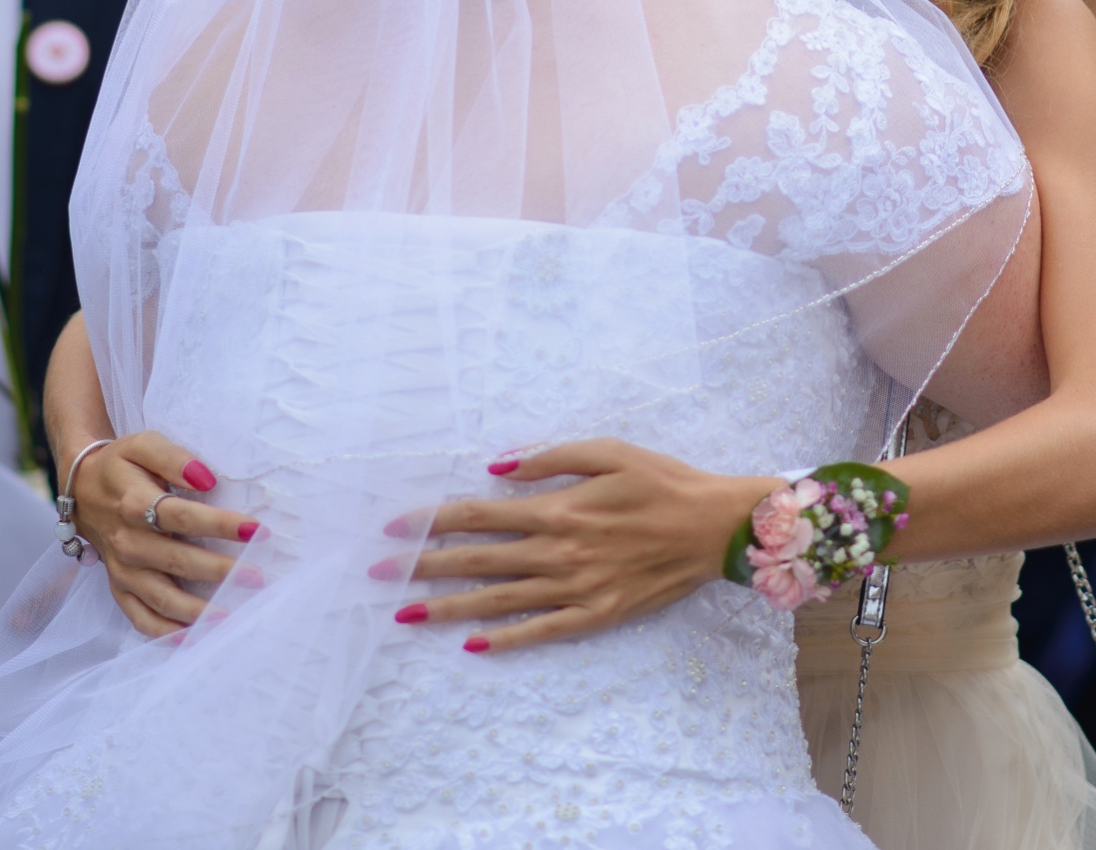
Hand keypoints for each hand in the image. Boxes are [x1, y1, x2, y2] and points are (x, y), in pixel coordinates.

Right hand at [67, 432, 257, 637]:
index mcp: (134, 503)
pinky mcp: (118, 587)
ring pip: (161, 597)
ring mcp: (122, 569)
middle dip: (220, 572)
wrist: (80, 487)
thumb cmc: (121, 464)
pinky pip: (139, 617)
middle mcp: (128, 541)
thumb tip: (206, 478)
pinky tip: (192, 639)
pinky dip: (164, 633)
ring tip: (232, 616)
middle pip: (177, 561)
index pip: (182, 516)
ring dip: (197, 611)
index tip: (255, 530)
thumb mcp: (143, 445)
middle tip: (258, 577)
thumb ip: (173, 457)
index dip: (219, 524)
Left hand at [388, 440, 773, 654]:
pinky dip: (507, 639)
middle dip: (424, 567)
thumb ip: (548, 458)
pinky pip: (544, 630)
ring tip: (406, 614)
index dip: (433, 521)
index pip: (479, 516)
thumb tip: (494, 468)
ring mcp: (578, 588)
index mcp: (559, 508)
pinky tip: (473, 644)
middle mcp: (560, 551)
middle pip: (479, 561)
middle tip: (378, 575)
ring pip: (501, 601)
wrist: (717, 527)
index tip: (395, 527)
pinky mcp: (598, 614)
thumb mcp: (608, 451)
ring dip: (450, 607)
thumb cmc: (662, 481)